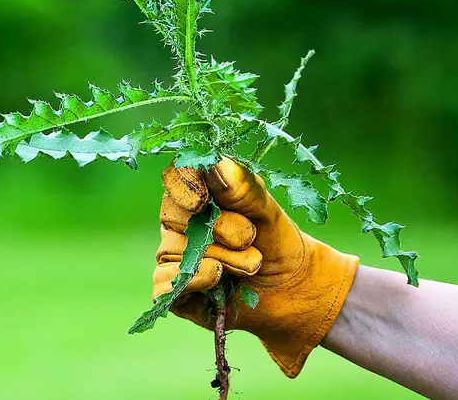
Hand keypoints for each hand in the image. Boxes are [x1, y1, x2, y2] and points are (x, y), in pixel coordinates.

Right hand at [154, 158, 358, 377]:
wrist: (293, 290)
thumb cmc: (278, 242)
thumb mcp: (267, 211)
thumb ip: (243, 189)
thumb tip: (213, 165)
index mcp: (199, 193)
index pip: (175, 178)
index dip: (183, 186)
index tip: (202, 201)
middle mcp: (180, 223)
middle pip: (174, 215)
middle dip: (218, 228)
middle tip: (250, 238)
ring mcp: (174, 257)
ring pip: (173, 251)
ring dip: (220, 258)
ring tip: (252, 265)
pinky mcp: (175, 291)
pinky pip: (164, 284)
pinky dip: (194, 280)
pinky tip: (218, 280)